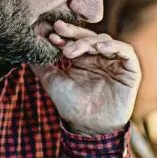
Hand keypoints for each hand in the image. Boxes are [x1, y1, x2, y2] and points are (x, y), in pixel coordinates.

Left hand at [31, 21, 140, 135]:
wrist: (89, 127)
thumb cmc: (72, 106)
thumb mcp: (52, 81)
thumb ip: (41, 64)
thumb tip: (26, 47)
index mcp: (83, 59)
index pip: (76, 39)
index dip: (64, 34)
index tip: (50, 32)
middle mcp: (100, 59)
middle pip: (90, 36)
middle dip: (74, 33)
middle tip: (59, 30)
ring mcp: (115, 64)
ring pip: (106, 41)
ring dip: (89, 41)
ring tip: (73, 49)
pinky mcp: (130, 71)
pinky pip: (126, 52)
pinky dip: (114, 46)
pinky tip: (100, 48)